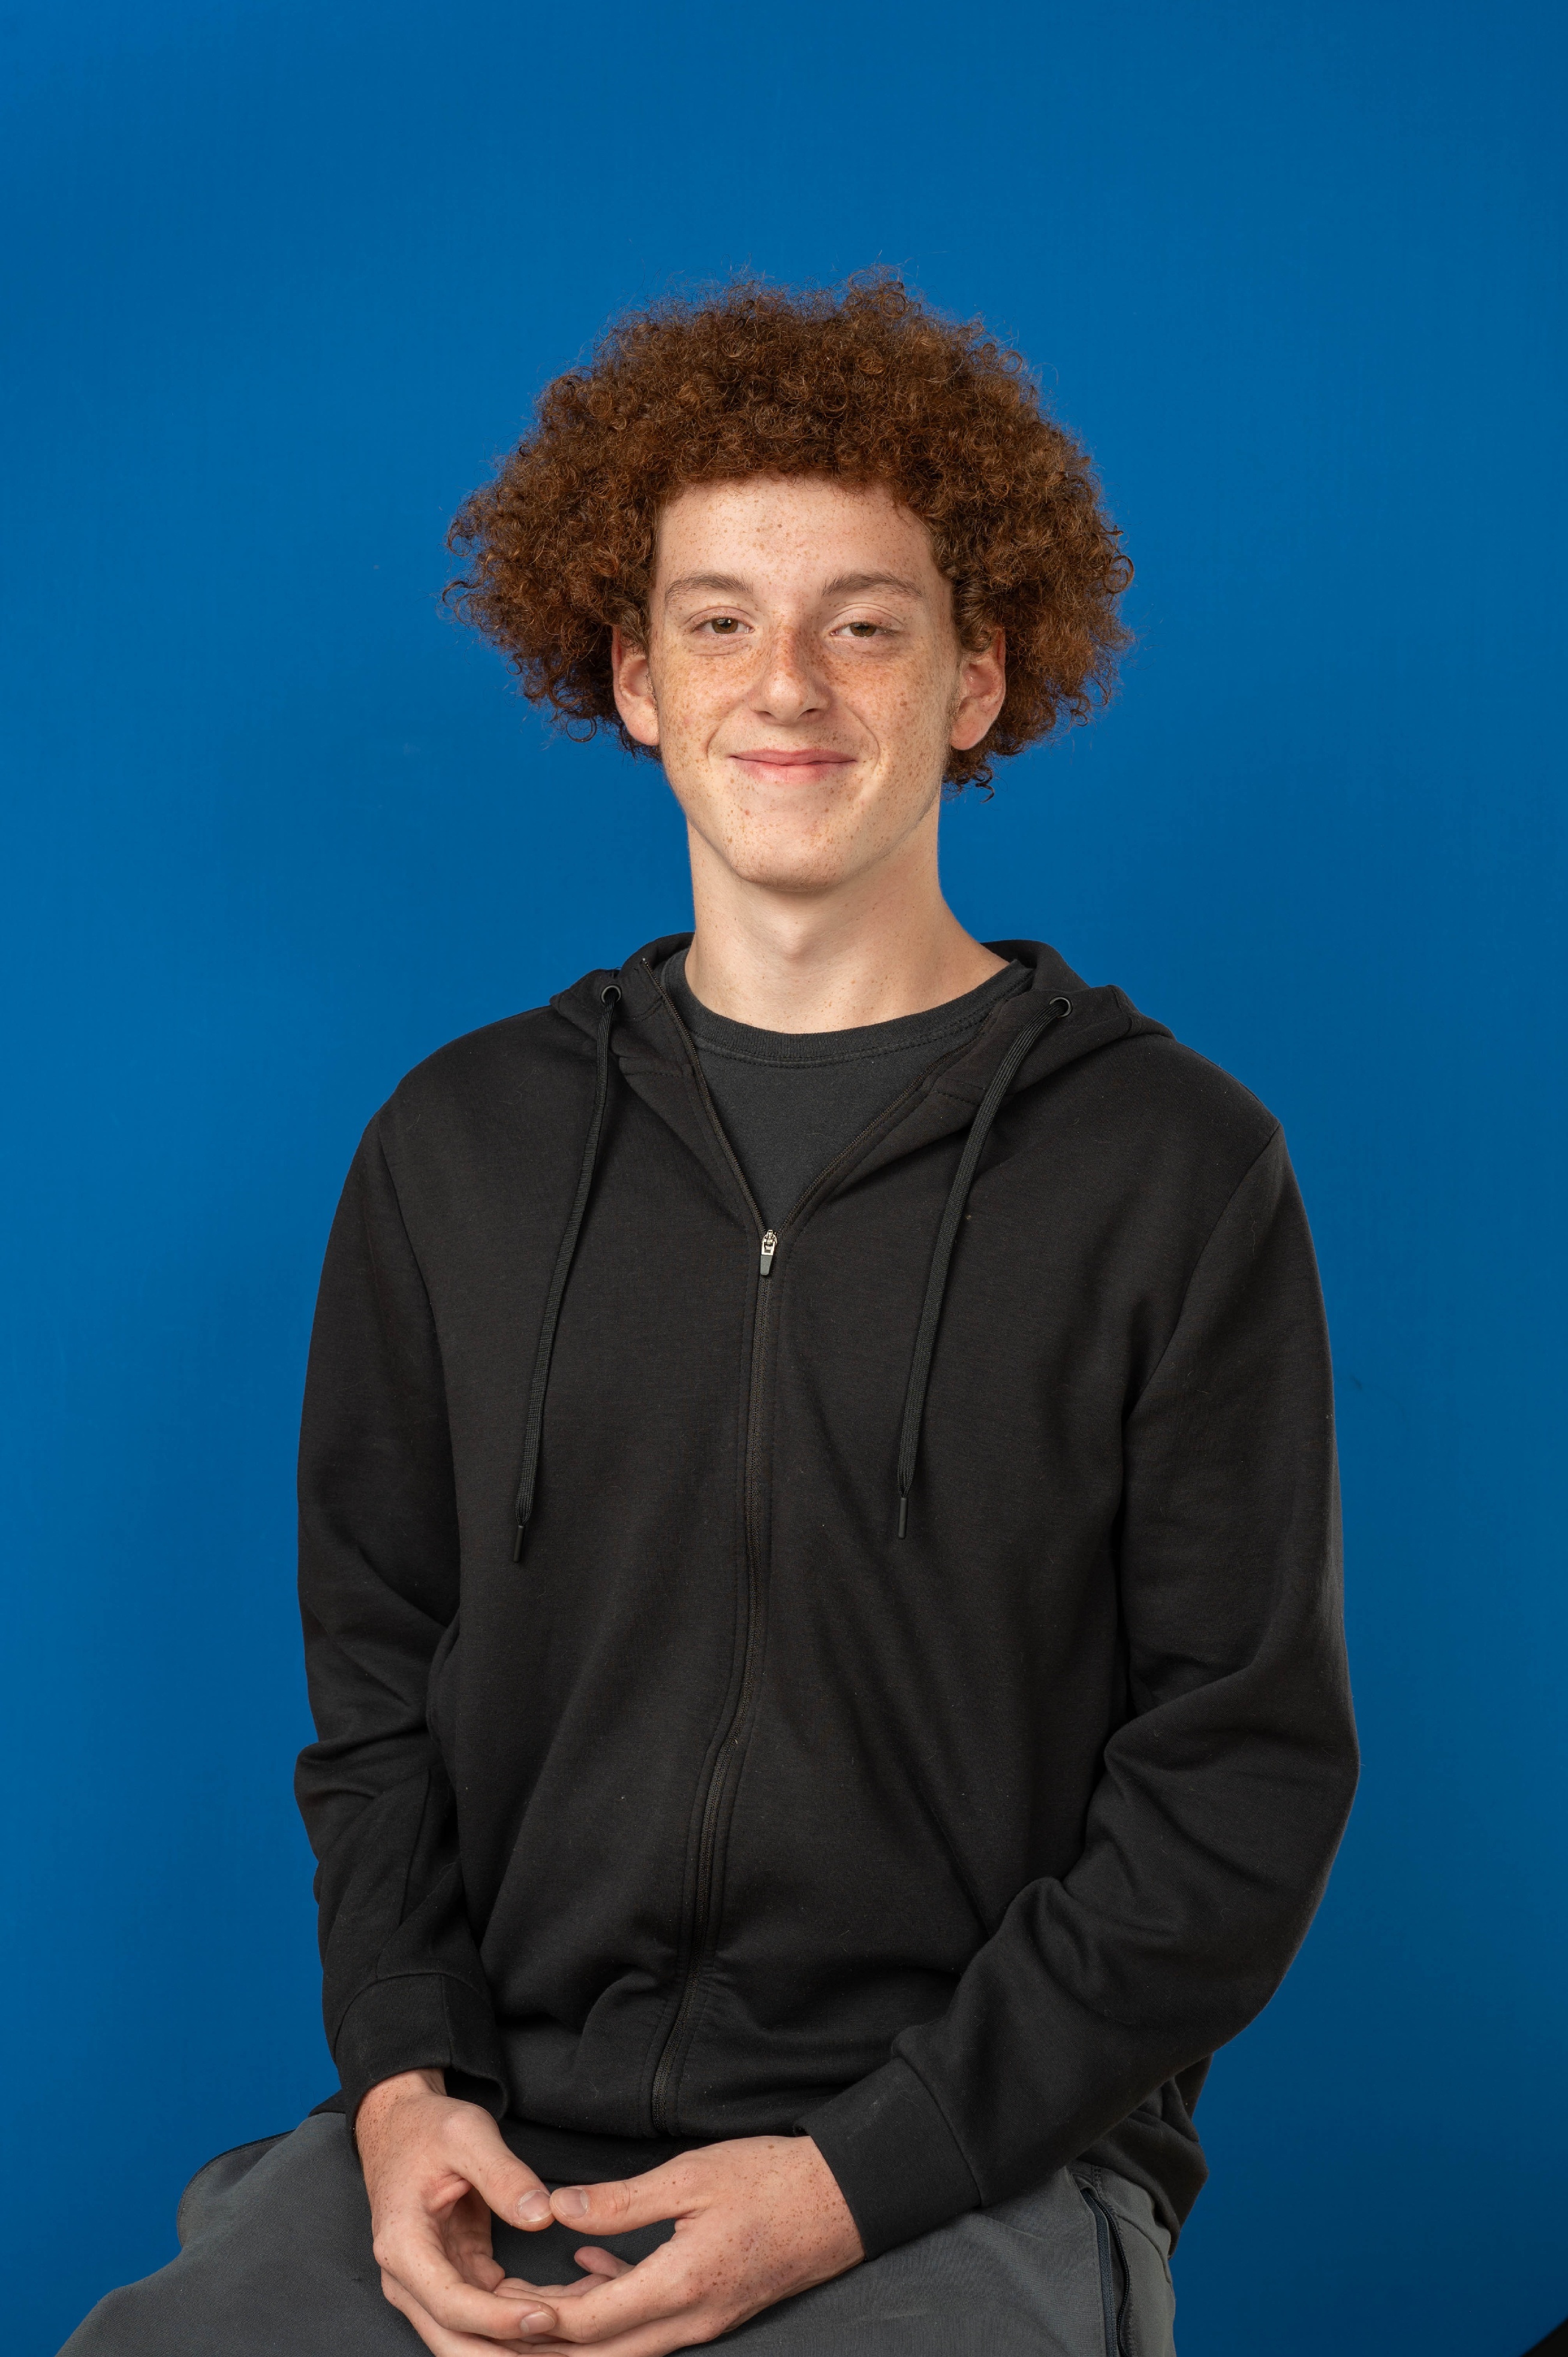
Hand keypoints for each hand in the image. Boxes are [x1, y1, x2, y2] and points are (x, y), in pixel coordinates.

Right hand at [356, 2068, 568, 2354]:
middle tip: (569, 2347)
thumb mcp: (466, 2134)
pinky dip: (525, 2316)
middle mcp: (408, 2280)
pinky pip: (490, 2314)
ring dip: (521, 2341)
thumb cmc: (428, 2128)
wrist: (401, 2127)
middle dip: (510, 2352)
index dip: (499, 2319)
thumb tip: (542, 2216)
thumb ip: (503, 2175)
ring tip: (577, 2328)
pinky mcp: (455, 2281)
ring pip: (474, 2338)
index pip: (452, 2304)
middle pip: (457, 2341)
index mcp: (403, 2246)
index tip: (547, 2317)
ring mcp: (429, 2286)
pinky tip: (568, 2306)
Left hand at [508, 2134, 863, 2352]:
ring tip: (528, 2296)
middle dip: (546, 2343)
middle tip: (498, 2317)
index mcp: (681, 2285)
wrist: (840, 2201)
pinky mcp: (711, 2309)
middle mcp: (689, 2320)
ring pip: (622, 2347)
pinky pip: (648, 2326)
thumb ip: (621, 2200)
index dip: (539, 2319)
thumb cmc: (770, 2179)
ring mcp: (703, 2321)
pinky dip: (610, 2303)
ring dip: (575, 2329)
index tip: (495, 2303)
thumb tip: (558, 2210)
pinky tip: (587, 2267)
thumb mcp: (691, 2175)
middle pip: (601, 2354)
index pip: (593, 2322)